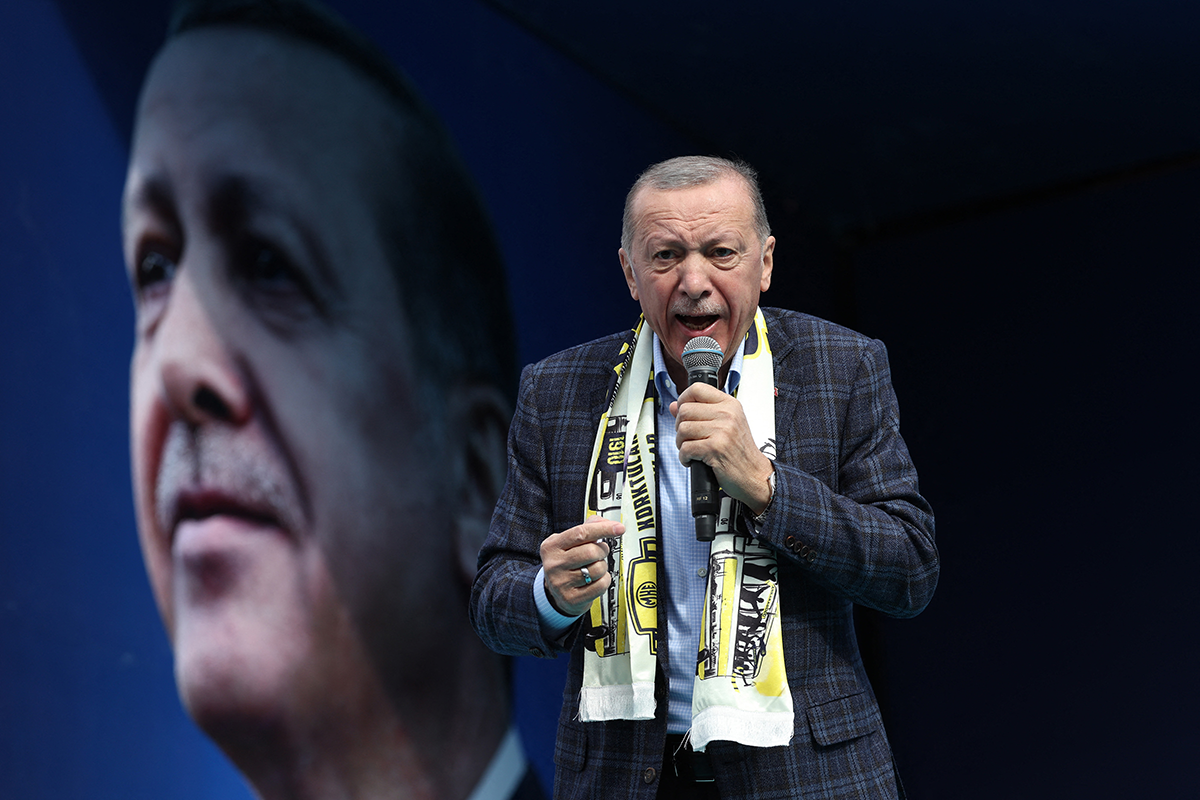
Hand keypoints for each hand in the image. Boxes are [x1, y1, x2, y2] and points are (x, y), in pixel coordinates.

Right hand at [540, 515, 621, 616]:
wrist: (556, 594)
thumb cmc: (567, 563)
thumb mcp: (569, 542)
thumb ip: (588, 527)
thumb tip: (608, 523)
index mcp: (552, 546)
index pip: (580, 533)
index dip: (602, 529)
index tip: (619, 528)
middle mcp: (554, 564)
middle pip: (591, 551)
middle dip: (602, 550)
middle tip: (600, 553)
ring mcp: (561, 583)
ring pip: (598, 569)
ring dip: (603, 567)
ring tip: (594, 567)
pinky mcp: (572, 598)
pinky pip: (600, 585)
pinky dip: (604, 581)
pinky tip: (595, 580)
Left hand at [671, 382, 773, 513]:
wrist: (754, 475)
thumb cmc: (739, 452)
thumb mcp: (725, 425)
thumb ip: (700, 413)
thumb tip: (674, 406)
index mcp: (730, 405)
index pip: (697, 389)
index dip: (683, 400)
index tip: (684, 413)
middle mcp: (727, 414)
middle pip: (684, 410)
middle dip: (680, 427)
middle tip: (689, 438)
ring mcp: (722, 430)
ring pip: (682, 429)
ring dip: (681, 444)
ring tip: (692, 450)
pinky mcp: (715, 448)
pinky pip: (685, 448)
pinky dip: (684, 457)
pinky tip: (693, 460)